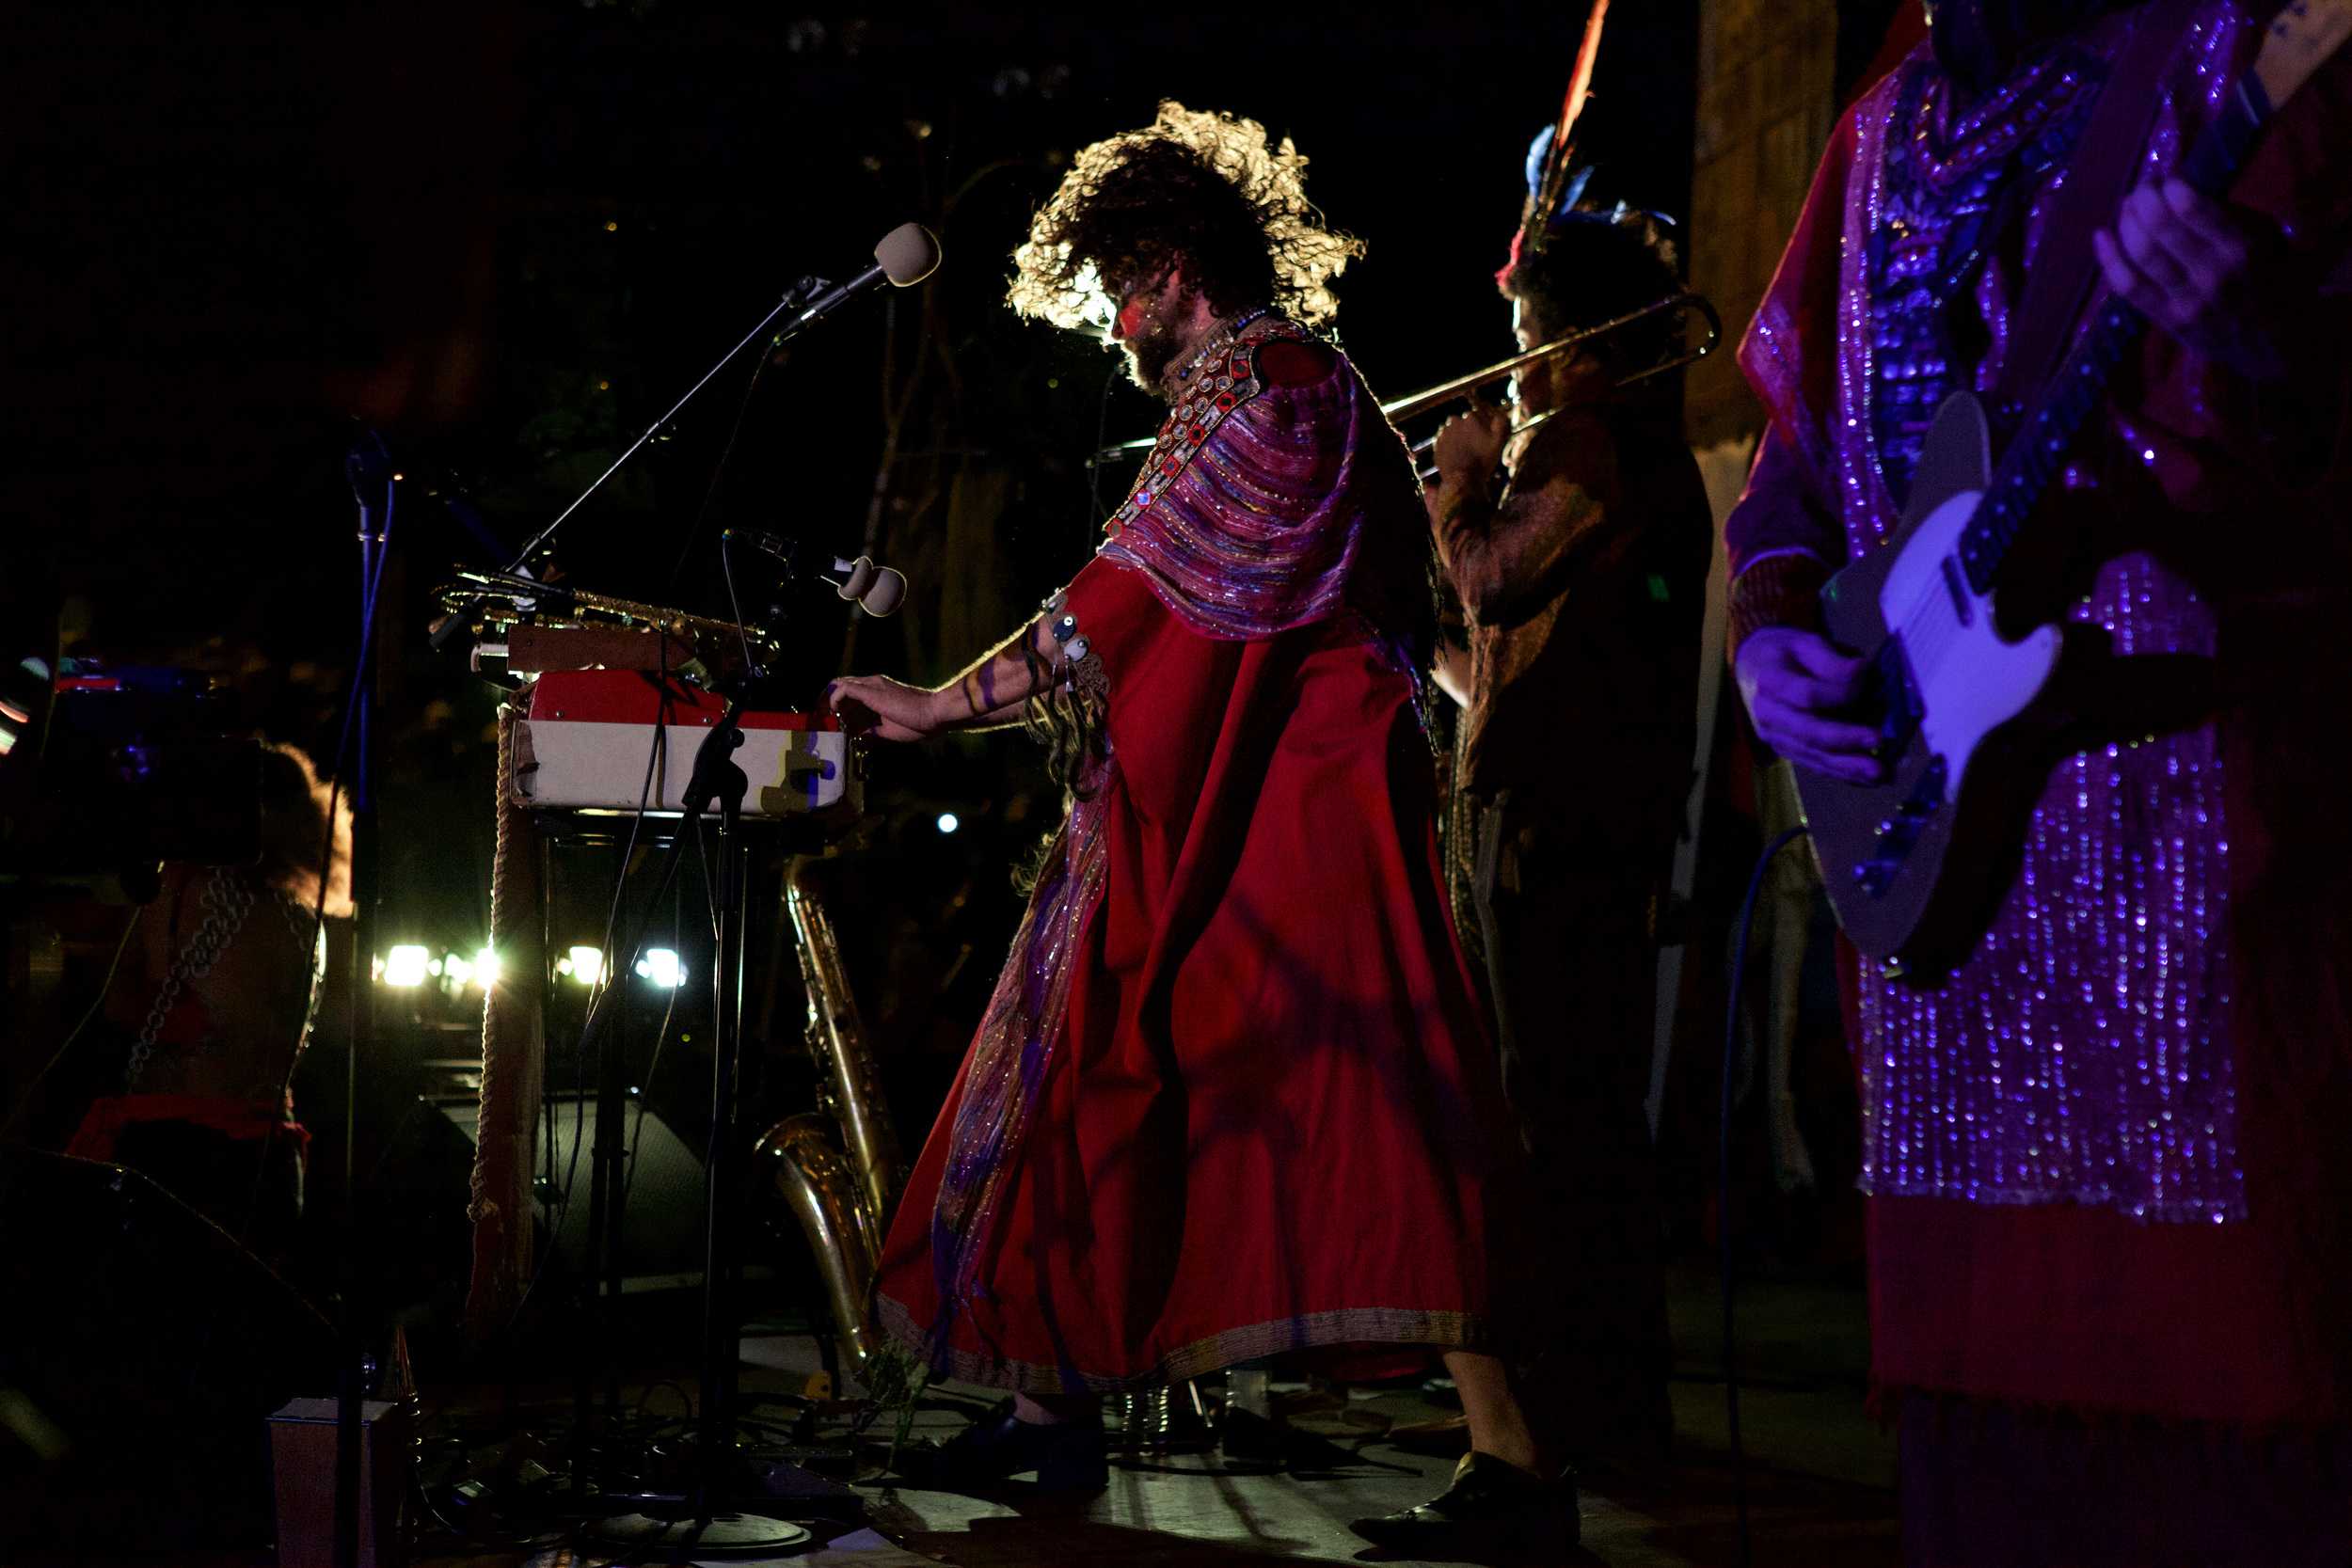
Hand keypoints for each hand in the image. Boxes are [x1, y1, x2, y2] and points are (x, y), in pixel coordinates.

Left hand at [825, 675, 939, 742]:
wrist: (932, 714)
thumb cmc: (917, 722)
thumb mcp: (889, 729)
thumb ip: (873, 731)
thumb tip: (860, 736)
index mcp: (880, 691)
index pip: (853, 691)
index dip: (841, 704)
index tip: (835, 718)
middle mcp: (874, 683)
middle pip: (844, 685)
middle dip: (832, 701)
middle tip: (827, 717)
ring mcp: (872, 685)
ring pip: (841, 685)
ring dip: (832, 701)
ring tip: (828, 717)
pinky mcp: (870, 691)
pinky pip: (843, 689)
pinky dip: (834, 700)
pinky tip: (834, 712)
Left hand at [1431, 401, 1509, 488]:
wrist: (1462, 479)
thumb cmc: (1482, 460)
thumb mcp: (1498, 440)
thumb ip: (1500, 422)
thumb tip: (1500, 412)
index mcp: (1471, 417)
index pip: (1478, 415)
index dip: (1483, 426)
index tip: (1485, 437)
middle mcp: (1455, 421)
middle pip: (1465, 423)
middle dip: (1470, 431)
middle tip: (1476, 446)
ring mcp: (1444, 434)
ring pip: (1454, 432)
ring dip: (1460, 438)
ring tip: (1467, 453)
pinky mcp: (1437, 446)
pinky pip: (1445, 443)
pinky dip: (1451, 448)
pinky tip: (1458, 457)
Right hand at [1733, 627, 1882, 783]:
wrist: (1756, 668)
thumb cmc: (1786, 653)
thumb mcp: (1805, 642)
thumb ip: (1831, 660)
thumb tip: (1860, 672)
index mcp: (1771, 682)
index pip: (1807, 695)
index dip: (1839, 693)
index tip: (1868, 679)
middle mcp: (1768, 714)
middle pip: (1808, 732)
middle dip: (1845, 739)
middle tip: (1879, 740)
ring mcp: (1775, 736)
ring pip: (1813, 755)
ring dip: (1848, 766)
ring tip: (1879, 772)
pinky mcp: (1787, 750)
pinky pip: (1815, 765)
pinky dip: (1843, 774)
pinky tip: (1867, 779)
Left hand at [2094, 177, 2282, 379]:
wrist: (2266, 342)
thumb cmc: (2262, 278)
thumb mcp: (2259, 240)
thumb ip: (2223, 217)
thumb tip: (2177, 186)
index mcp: (2238, 246)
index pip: (2191, 207)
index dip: (2168, 186)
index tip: (2166, 178)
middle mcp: (2211, 272)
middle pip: (2159, 226)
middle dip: (2143, 199)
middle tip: (2141, 190)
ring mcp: (2185, 299)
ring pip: (2141, 252)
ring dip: (2126, 222)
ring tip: (2126, 207)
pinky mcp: (2164, 319)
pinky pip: (2127, 286)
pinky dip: (2108, 258)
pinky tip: (2101, 235)